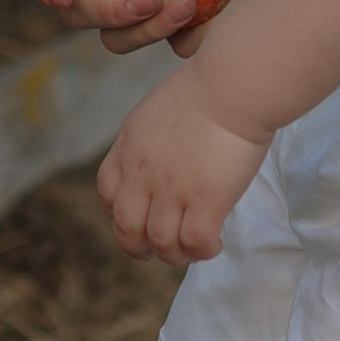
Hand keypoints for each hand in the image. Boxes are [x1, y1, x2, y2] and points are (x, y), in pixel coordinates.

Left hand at [98, 61, 270, 261]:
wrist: (232, 85)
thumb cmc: (209, 88)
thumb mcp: (160, 110)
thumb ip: (154, 139)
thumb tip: (169, 160)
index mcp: (129, 147)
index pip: (107, 193)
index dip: (118, 213)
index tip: (138, 218)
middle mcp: (142, 173)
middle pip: (126, 228)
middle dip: (138, 248)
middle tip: (157, 251)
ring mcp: (172, 190)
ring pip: (161, 244)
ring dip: (176, 255)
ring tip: (193, 249)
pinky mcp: (205, 201)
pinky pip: (195, 243)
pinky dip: (203, 251)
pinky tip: (215, 243)